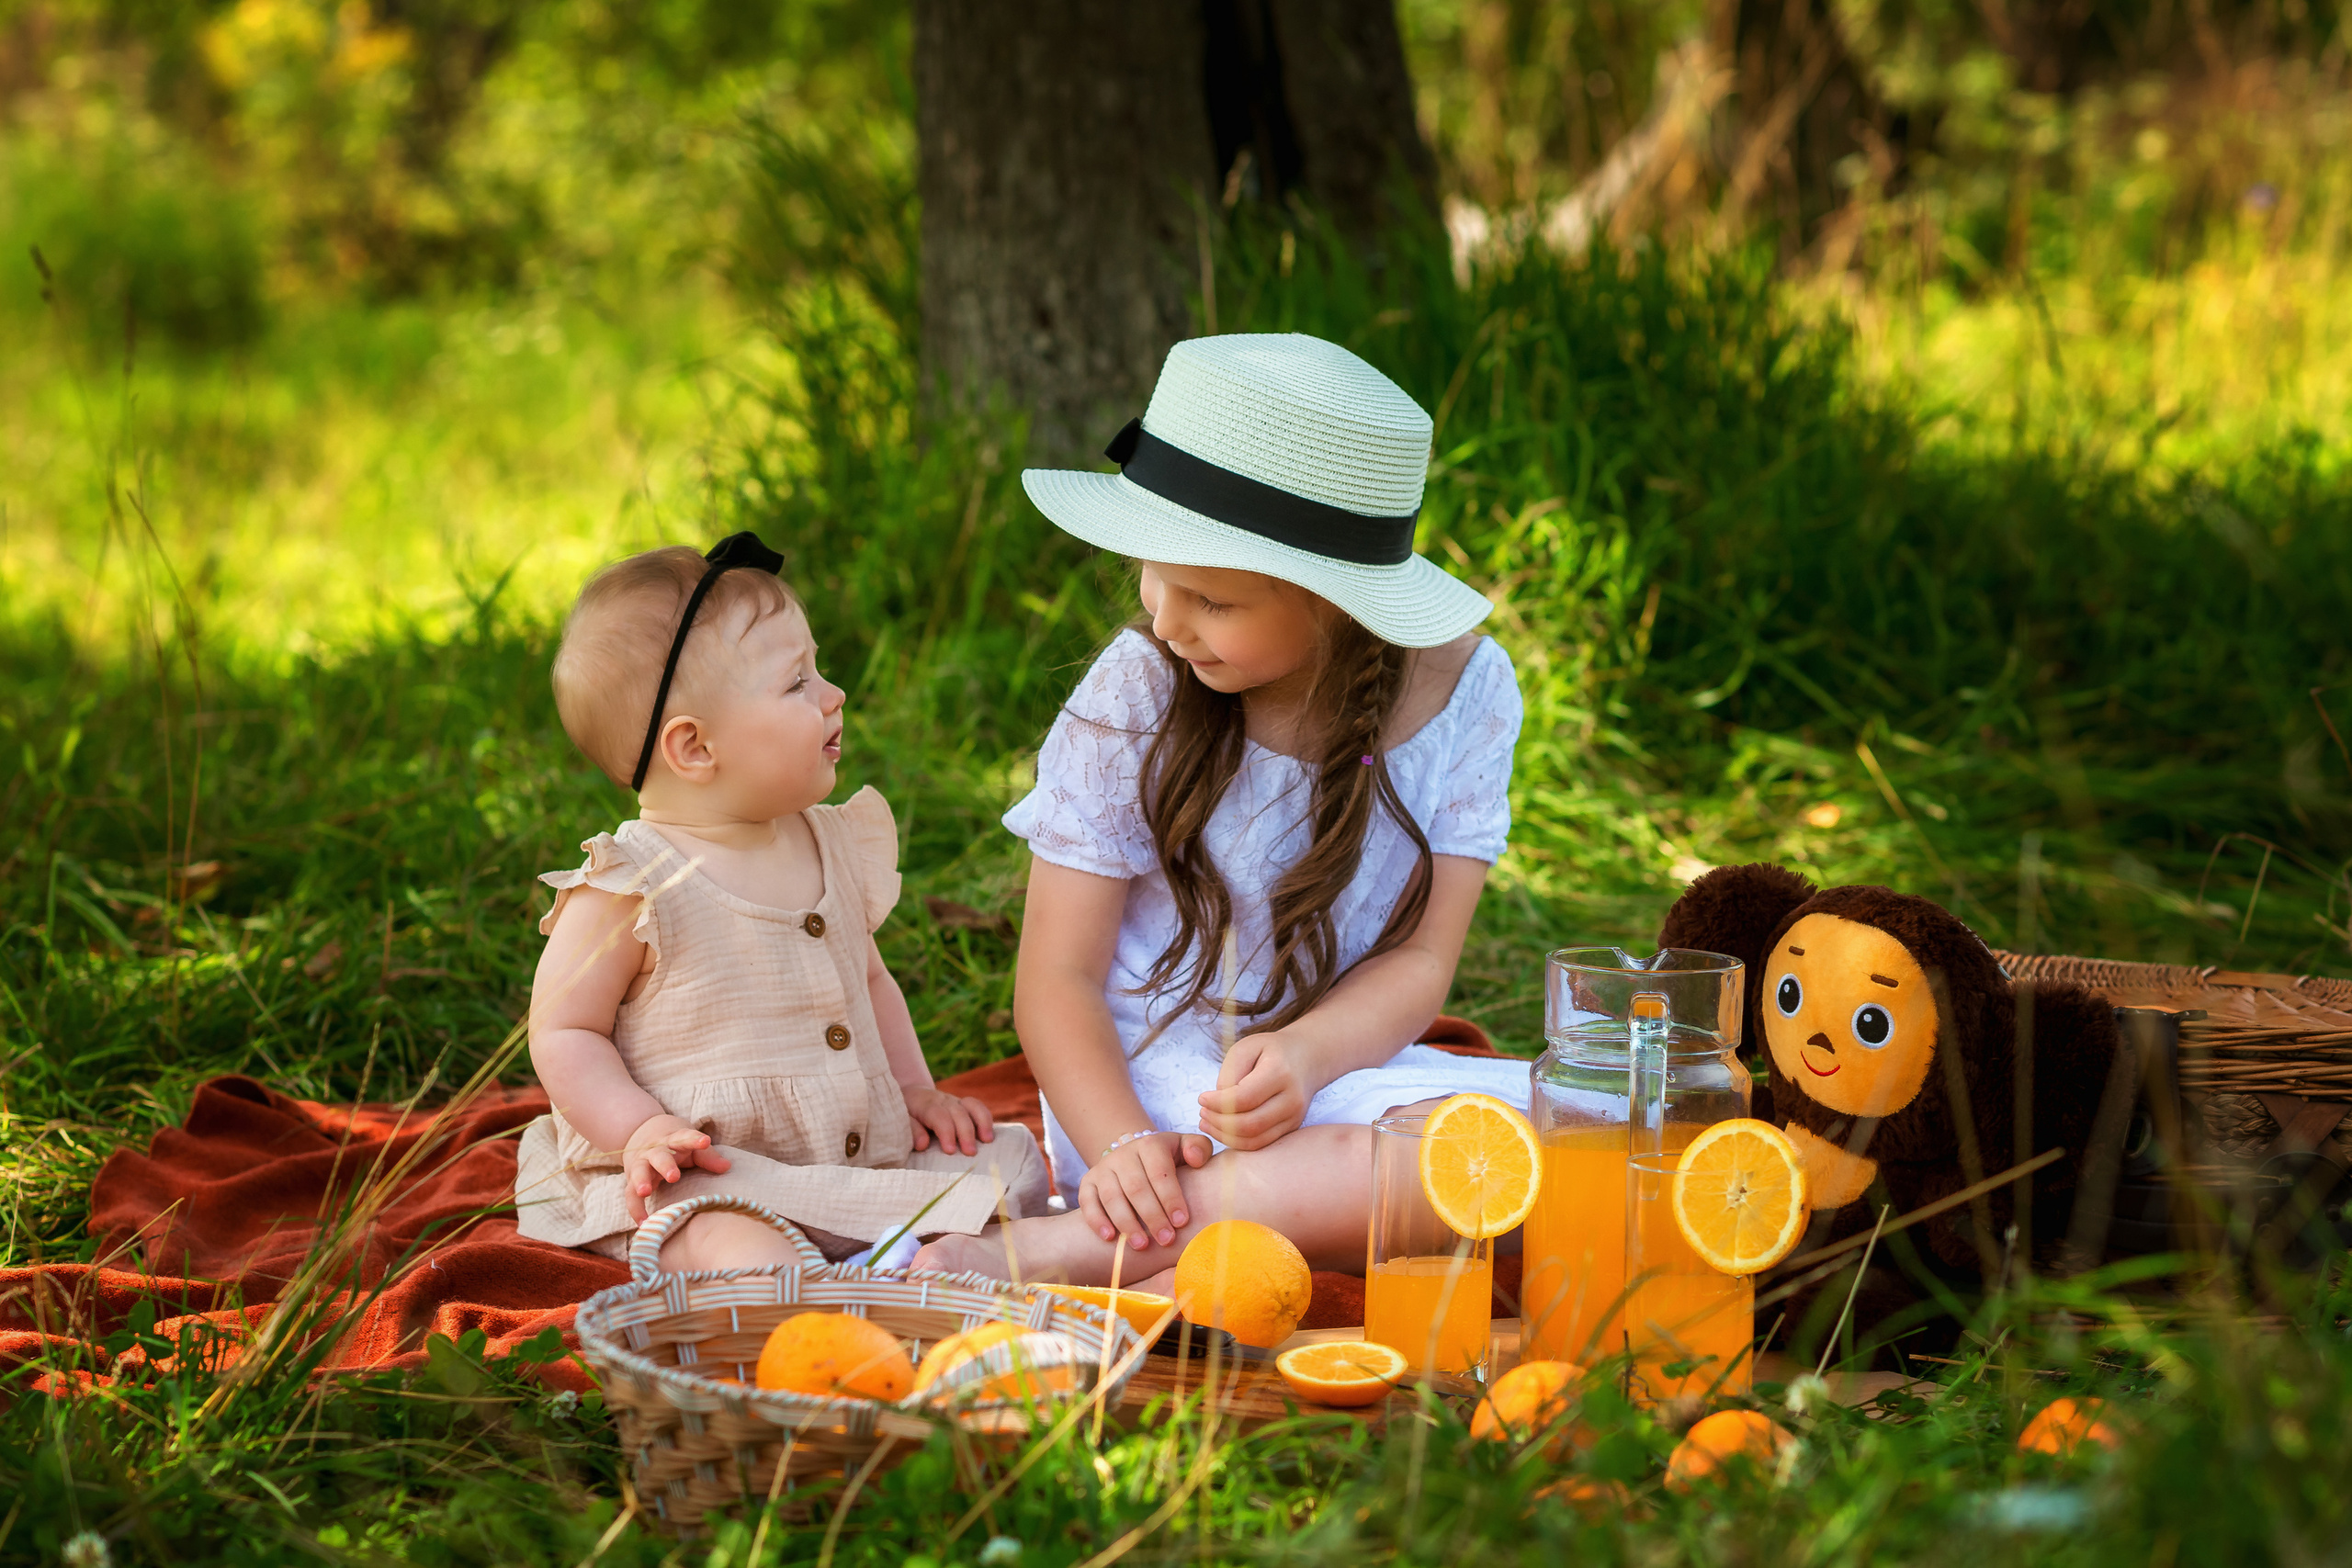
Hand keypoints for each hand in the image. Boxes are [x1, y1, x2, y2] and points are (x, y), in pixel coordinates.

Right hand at [622, 1113, 731, 1223]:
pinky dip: (635, 1209)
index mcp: (674, 1140)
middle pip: (659, 1155)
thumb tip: (727, 1167)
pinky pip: (630, 1194)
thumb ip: (708, 1157)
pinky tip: (644, 1223)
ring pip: (639, 1171)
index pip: (685, 1137)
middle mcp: (655, 1151)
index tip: (705, 1142)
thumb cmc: (677, 1146)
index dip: (695, 1140)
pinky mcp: (632, 1180)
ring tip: (645, 1192)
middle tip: (674, 1177)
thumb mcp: (692, 1148)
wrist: (643, 1135)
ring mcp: (642, 1164)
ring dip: (641, 1181)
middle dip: (665, 1165)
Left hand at [903, 1084, 994, 1155]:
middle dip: (966, 1133)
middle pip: (958, 1113)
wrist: (909, 1094)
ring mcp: (955, 1101)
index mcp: (924, 1105)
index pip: (939, 1116)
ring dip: (981, 1123)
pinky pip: (978, 1107)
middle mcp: (942, 1100)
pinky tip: (990, 1136)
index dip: (946, 1132)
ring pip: (972, 1106)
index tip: (951, 1151)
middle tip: (970, 1153)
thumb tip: (923, 1144)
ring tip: (988, 1141)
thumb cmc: (903, 1113)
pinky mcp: (963, 1105)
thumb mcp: (899, 1120)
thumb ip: (911, 1130)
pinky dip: (986, 1119)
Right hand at [1080, 1131, 1212, 1251]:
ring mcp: (1103, 1168)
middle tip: (1166, 1240)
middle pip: (1136, 1187)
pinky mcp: (1088, 1182)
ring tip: (1142, 1245)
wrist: (1135, 1158)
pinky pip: (1087, 1201)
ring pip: (1112, 1196)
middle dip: (1152, 1216)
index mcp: (1150, 1145)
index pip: (1159, 1171)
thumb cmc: (1169, 1161)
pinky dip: (1097, 1220)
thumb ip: (1198, 1148)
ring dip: (1127, 1223)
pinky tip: (1110, 1238)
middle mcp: (1123, 1154)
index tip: (1182, 1222)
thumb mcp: (1186, 1149)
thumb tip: (1195, 1158)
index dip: (1171, 1197)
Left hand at [1196, 1032, 1311, 1149]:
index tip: (1202, 1098)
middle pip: (1249, 1125)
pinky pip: (1261, 1144)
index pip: (1244, 1098)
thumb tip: (1218, 1105)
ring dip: (1225, 1136)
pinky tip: (1222, 1129)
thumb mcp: (1246, 1048)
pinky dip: (1237, 1141)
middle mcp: (1292, 1099)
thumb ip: (1229, 1074)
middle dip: (1218, 1123)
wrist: (1306, 1058)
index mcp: (1280, 1072)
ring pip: (1254, 1140)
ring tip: (1207, 1122)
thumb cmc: (1269, 1051)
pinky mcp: (1291, 1128)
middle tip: (1202, 1112)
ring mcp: (1294, 1117)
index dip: (1217, 1103)